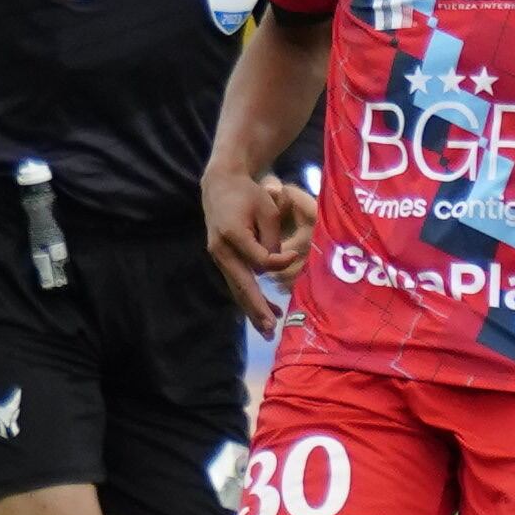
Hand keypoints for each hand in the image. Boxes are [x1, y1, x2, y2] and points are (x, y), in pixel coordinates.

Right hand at [204, 170, 317, 330]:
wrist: (221, 185)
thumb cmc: (249, 194)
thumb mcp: (266, 209)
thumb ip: (271, 238)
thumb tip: (276, 263)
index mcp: (234, 234)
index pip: (260, 259)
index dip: (279, 261)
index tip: (295, 254)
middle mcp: (222, 250)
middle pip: (242, 284)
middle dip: (257, 307)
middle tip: (271, 327)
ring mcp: (219, 256)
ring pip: (237, 288)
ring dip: (252, 308)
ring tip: (267, 329)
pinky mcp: (223, 258)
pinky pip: (236, 281)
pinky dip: (248, 297)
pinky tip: (261, 311)